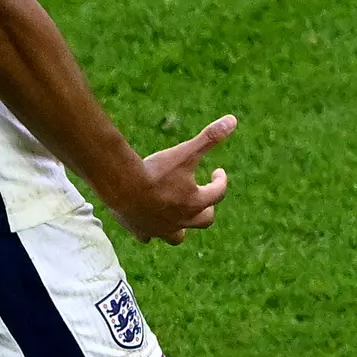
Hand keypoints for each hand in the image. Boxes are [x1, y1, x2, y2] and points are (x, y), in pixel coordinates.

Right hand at [115, 114, 235, 243]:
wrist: (122, 186)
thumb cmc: (155, 170)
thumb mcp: (185, 152)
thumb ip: (210, 137)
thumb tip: (233, 119)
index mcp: (196, 201)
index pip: (219, 193)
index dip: (221, 181)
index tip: (218, 172)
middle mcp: (183, 219)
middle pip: (205, 220)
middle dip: (206, 208)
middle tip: (201, 195)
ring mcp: (162, 228)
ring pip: (178, 236)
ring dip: (181, 227)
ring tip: (177, 215)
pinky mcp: (142, 231)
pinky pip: (149, 237)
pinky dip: (150, 231)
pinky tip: (146, 222)